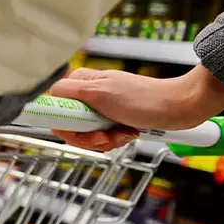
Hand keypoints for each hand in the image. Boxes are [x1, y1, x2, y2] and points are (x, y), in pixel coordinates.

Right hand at [49, 66, 223, 150]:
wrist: (178, 108)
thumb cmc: (144, 99)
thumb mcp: (100, 92)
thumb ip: (70, 92)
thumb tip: (46, 94)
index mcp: (79, 84)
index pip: (53, 107)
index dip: (63, 123)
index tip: (76, 130)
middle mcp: (86, 96)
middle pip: (69, 126)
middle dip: (87, 136)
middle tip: (103, 135)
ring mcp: (99, 110)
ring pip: (86, 135)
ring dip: (104, 140)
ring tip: (122, 133)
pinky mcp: (112, 121)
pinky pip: (101, 137)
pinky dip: (114, 140)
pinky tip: (127, 133)